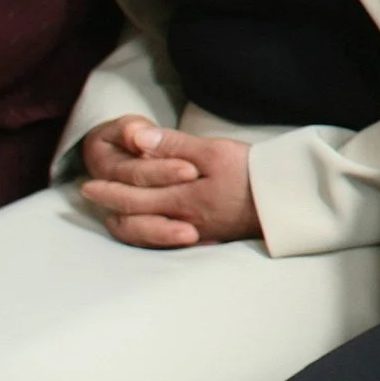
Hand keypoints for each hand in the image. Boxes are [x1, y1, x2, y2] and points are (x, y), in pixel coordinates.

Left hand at [78, 118, 258, 246]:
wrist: (289, 201)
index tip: (90, 183)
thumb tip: (138, 138)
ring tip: (115, 216)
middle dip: (111, 205)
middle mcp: (183, 219)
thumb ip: (174, 145)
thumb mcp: (215, 151)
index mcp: (182, 196)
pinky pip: (169, 242)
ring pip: (148, 234)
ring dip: (127, 224)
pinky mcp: (211, 238)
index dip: (110, 188)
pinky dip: (150, 235)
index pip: (134, 193)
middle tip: (92, 196)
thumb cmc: (254, 172)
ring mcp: (197, 232)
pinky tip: (150, 229)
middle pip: (136, 216)